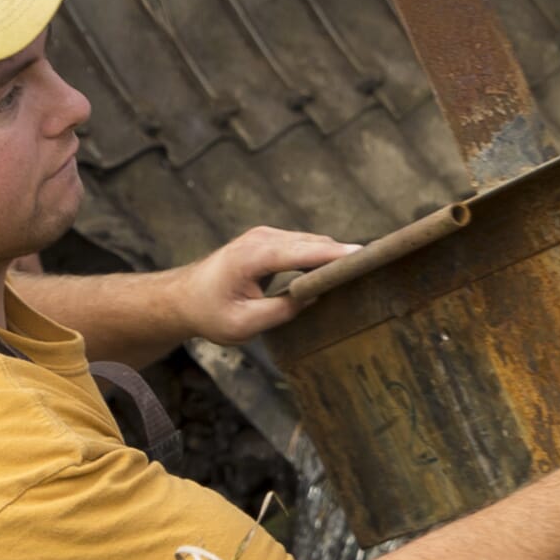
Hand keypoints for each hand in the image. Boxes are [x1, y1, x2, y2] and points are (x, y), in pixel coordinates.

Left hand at [172, 224, 357, 341]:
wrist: (183, 298)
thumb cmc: (210, 314)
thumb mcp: (245, 324)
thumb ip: (282, 311)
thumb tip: (315, 298)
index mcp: (254, 256)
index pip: (305, 251)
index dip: (336, 255)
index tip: (365, 256)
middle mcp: (262, 238)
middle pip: (314, 243)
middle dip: (343, 254)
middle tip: (376, 267)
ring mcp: (265, 236)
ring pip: (311, 242)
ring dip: (334, 254)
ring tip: (364, 268)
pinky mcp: (269, 241)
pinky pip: (303, 244)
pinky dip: (321, 254)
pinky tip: (339, 268)